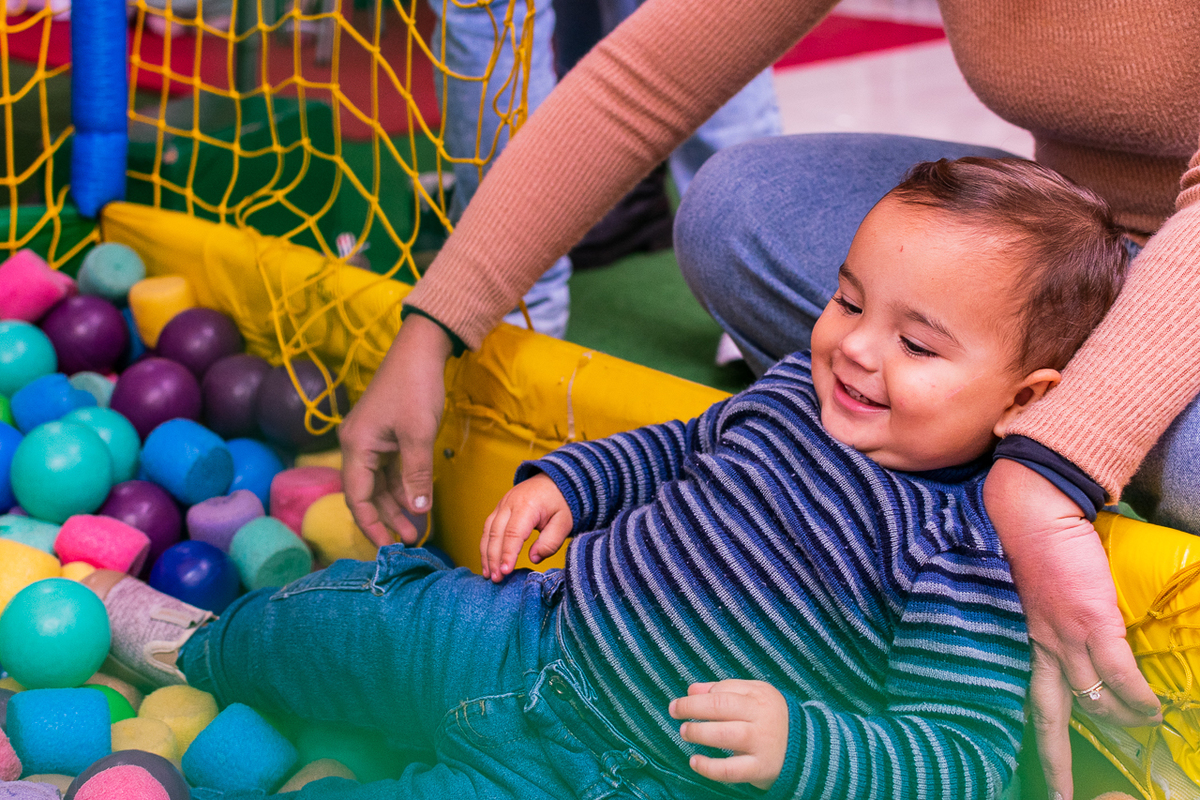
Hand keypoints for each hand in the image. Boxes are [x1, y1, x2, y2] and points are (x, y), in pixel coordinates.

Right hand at [340, 314, 452, 546]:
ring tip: (416, 528)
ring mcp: (370, 440)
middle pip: (367, 494)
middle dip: (387, 518)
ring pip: (379, 483)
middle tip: (411, 540)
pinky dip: (402, 486)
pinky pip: (389, 469)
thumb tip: (418, 510)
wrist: (420, 350)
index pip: (357, 498)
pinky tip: (417, 502)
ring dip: (397, 505)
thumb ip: (416, 475)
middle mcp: (356, 446)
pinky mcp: (384, 435)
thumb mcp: (419, 435)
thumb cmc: (416, 388)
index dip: (371, 525)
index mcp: (356, 447)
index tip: (388, 547)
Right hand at [481, 473, 572, 581]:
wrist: (555, 479)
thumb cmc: (561, 502)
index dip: (508, 554)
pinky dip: (485, 545)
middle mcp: (510, 503)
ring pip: (488, 531)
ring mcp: (502, 504)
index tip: (505, 572)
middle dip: (494, 558)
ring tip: (488, 574)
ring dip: (486, 554)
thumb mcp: (564, 522)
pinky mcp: (499, 508)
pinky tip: (487, 561)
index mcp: (527, 505)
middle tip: (496, 579)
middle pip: (496, 533)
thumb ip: (551, 541)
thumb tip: (534, 558)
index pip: (513, 533)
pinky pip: (488, 528)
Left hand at [669, 680, 787, 790]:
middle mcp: (762, 716)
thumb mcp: (754, 697)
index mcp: (760, 695)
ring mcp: (762, 743)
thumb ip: (724, 690)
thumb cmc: (770, 719)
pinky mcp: (761, 768)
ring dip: (699, 733)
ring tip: (685, 733)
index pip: (723, 690)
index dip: (698, 696)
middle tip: (675, 711)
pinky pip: (730, 769)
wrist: (806, 750)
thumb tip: (692, 689)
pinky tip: (695, 761)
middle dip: (692, 708)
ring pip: (725, 735)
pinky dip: (709, 767)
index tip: (682, 701)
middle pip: (721, 706)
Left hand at [984, 459, 1161, 799]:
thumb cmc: (1027, 546)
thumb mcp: (1025, 596)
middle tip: (1060, 799)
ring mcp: (1063, 638)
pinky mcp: (1091, 622)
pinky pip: (1119, 675)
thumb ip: (1040, 625)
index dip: (1034, 738)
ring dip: (1118, 721)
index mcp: (1020, 643)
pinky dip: (1137, 698)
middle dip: (1055, 764)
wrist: (1031, 510)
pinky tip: (1152, 712)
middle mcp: (1037, 647)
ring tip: (1139, 731)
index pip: (1024, 700)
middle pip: (1045, 718)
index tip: (1038, 770)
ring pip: (1092, 699)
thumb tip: (1060, 642)